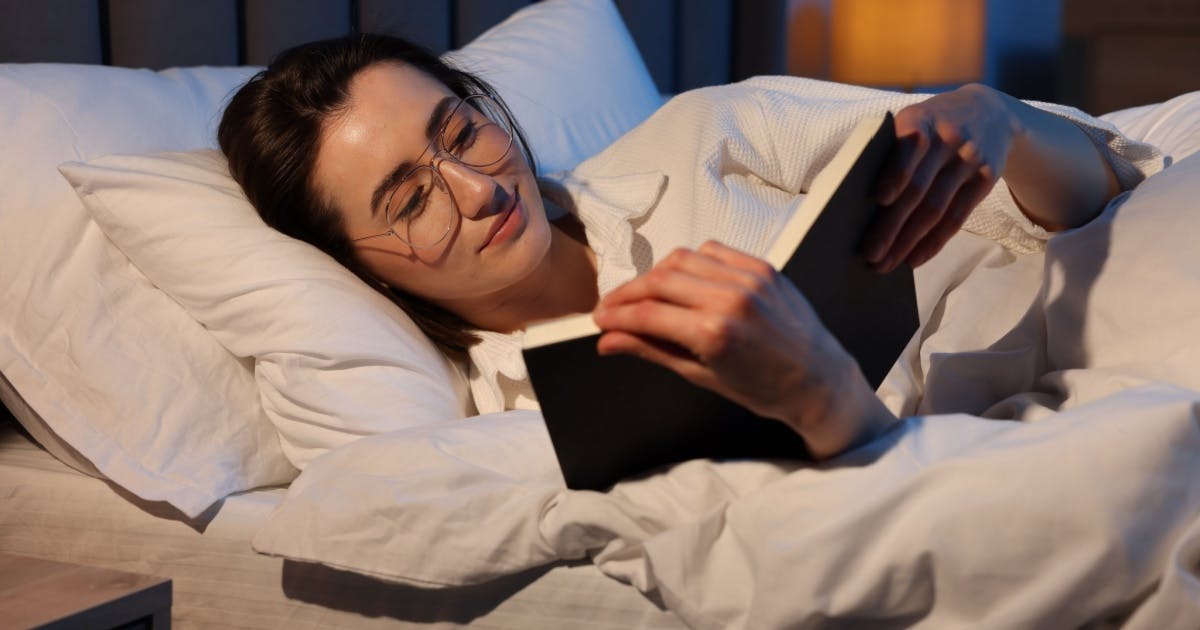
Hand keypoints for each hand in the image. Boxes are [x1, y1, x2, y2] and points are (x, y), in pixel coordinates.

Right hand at [592, 241, 895, 458]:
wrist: (817, 380)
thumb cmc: (762, 389)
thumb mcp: (701, 376)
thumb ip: (652, 350)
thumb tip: (608, 341)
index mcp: (713, 334)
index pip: (646, 313)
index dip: (615, 315)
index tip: (599, 320)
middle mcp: (729, 299)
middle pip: (658, 280)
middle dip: (626, 293)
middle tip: (611, 308)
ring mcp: (748, 279)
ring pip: (681, 259)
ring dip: (654, 275)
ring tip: (644, 294)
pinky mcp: (762, 267)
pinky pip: (713, 250)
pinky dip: (690, 261)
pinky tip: (682, 280)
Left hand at [863, 83, 1017, 271]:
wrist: (988, 111)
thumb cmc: (930, 126)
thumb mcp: (912, 122)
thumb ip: (888, 150)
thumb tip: (852, 201)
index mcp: (920, 120)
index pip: (910, 147)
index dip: (895, 174)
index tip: (877, 199)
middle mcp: (949, 137)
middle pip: (918, 189)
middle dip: (891, 225)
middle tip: (868, 254)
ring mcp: (971, 159)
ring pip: (937, 209)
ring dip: (908, 242)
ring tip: (884, 264)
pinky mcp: (987, 179)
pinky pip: (958, 217)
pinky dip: (934, 243)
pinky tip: (914, 259)